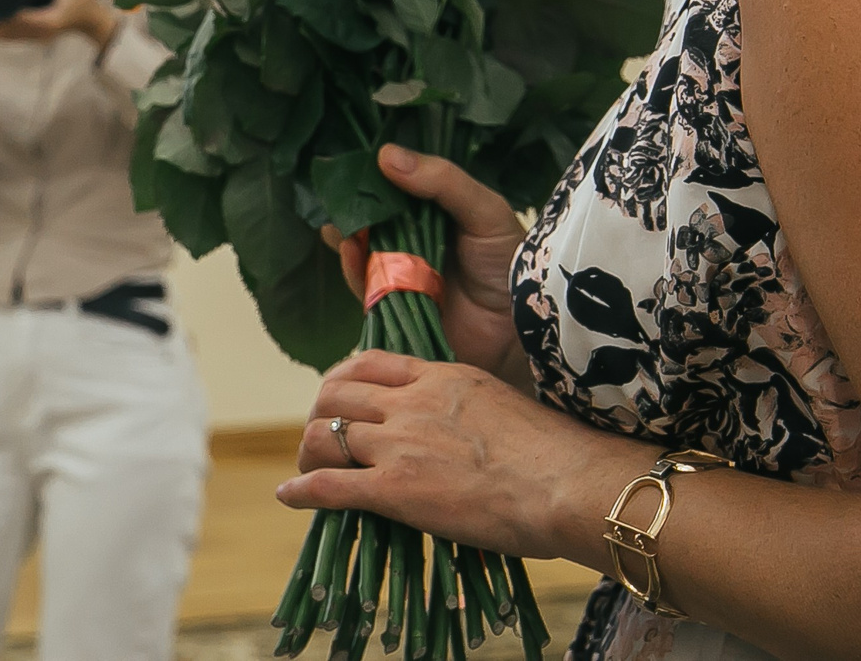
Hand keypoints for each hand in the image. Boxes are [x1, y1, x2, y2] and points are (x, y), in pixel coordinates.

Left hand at [278, 350, 649, 564]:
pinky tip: (290, 497)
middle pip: (336, 394)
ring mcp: (398, 445)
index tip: (340, 398)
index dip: (343, 381)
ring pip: (324, 435)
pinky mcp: (395, 489)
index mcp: (439, 377)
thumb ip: (465, 407)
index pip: (369, 363)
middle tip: (319, 438)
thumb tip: (457, 426)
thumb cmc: (556, 454)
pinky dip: (303, 490)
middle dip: (319, 415)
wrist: (569, 484)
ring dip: (307, 452)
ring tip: (305, 470)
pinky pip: (329, 484)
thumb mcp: (501, 403)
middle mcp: (409, 403)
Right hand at [324, 144, 529, 382]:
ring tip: (341, 229)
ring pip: (363, 252)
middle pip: (373, 221)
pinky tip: (349, 253)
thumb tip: (385, 154)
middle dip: (353, 210)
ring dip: (349, 239)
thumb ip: (443, 181)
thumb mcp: (485, 211)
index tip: (352, 168)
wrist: (518, 329)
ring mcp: (402, 274)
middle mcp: (414, 242)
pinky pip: (365, 287)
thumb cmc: (509, 265)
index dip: (373, 178)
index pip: (397, 190)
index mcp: (436, 215)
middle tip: (338, 198)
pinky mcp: (393, 306)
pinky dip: (353, 270)